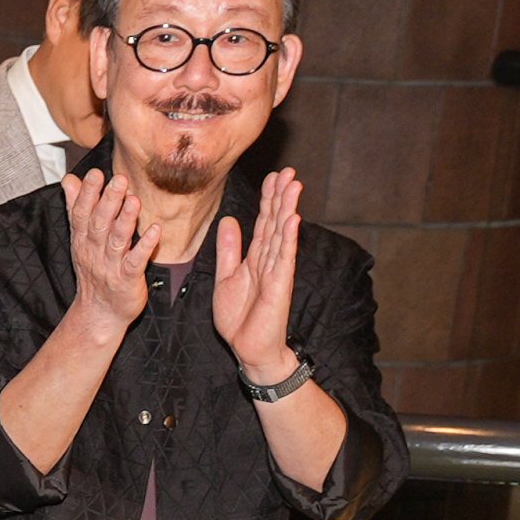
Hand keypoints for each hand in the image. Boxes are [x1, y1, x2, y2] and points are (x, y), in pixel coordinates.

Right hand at [61, 167, 153, 340]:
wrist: (99, 312)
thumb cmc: (95, 270)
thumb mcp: (81, 238)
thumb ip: (77, 207)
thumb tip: (69, 180)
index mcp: (83, 240)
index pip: (82, 214)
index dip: (87, 194)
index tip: (95, 174)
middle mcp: (94, 251)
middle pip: (99, 224)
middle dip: (108, 202)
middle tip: (118, 180)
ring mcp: (110, 265)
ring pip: (117, 240)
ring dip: (126, 220)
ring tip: (134, 200)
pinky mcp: (127, 279)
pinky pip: (135, 262)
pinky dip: (145, 247)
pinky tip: (156, 231)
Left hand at [211, 165, 302, 380]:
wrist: (248, 348)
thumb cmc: (240, 318)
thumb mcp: (226, 277)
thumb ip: (229, 250)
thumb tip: (230, 221)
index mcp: (256, 258)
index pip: (263, 222)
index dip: (267, 198)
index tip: (272, 176)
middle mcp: (269, 260)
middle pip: (275, 221)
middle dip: (280, 196)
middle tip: (287, 171)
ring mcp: (276, 271)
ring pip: (281, 234)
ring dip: (287, 209)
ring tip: (293, 185)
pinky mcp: (279, 285)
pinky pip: (283, 257)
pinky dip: (287, 238)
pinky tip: (292, 219)